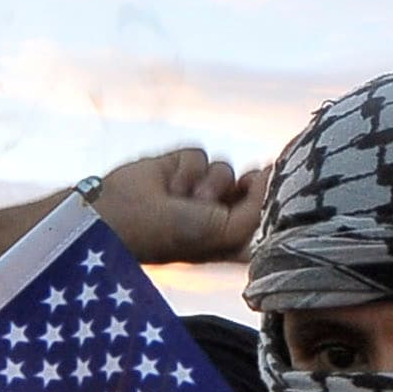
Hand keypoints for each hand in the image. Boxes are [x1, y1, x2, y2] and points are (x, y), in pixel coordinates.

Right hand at [89, 149, 265, 265]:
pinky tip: (168, 184)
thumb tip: (272, 174)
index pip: (264, 209)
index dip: (266, 199)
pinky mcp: (180, 165)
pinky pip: (199, 155)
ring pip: (224, 168)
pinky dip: (185, 168)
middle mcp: (217, 209)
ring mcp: (198, 186)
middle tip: (211, 203)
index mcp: (230, 233)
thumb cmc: (172, 236)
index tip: (262, 195)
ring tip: (182, 199)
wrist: (120, 216)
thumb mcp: (225, 232)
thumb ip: (257, 207)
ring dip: (206, 183)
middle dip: (236, 190)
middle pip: (249, 184)